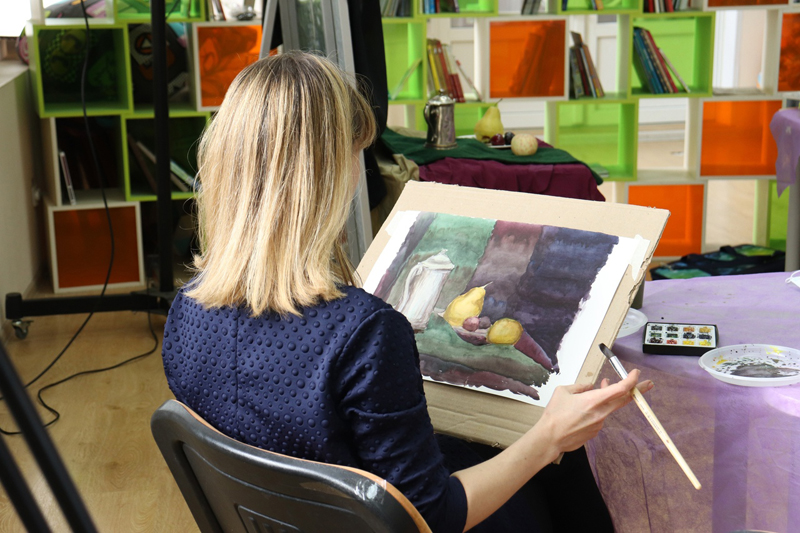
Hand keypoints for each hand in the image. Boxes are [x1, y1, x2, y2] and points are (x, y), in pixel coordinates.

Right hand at [538, 370, 653, 453]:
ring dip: (605, 399)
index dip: (631, 380)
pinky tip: (578, 412)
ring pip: (607, 408)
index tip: (635, 373)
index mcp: (594, 400)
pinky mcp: (594, 432)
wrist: (550, 438)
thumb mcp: (563, 391)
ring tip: (591, 394)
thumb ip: (580, 387)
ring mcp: (599, 423)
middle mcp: (600, 412)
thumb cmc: (554, 415)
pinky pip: (598, 417)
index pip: (620, 389)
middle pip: (624, 400)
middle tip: (648, 384)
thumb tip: (589, 387)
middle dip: (638, 390)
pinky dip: (594, 411)